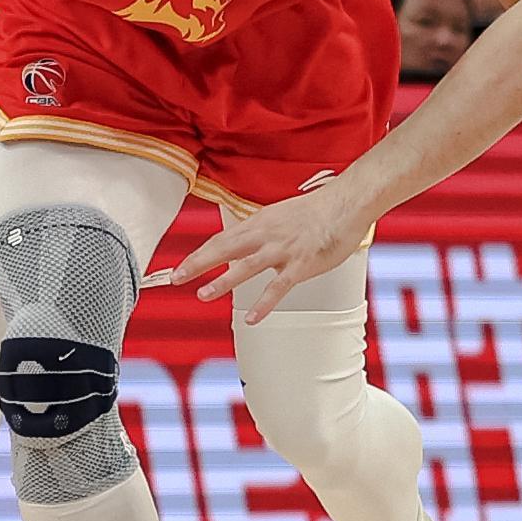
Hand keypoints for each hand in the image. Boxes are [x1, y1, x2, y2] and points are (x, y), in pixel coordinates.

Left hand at [167, 186, 365, 322]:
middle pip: (224, 249)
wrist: (346, 203)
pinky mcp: (301, 264)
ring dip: (222, 281)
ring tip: (202, 294)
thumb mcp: (280, 216)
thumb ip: (261, 232)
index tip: (180, 267)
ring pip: (245, 266)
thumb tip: (245, 244)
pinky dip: (264, 303)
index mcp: (259, 222)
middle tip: (175, 278)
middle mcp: (265, 234)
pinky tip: (252, 317)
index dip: (199, 254)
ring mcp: (282, 249)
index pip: (221, 239)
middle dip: (197, 263)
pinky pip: (278, 286)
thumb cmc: (318, 211)